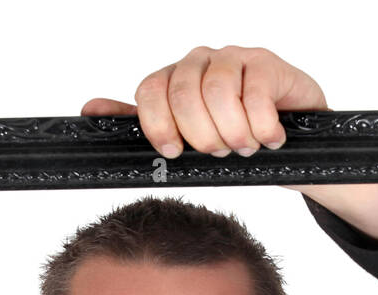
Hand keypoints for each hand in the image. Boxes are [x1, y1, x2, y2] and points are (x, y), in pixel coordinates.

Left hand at [81, 45, 327, 159]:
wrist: (288, 134)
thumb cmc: (232, 135)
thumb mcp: (184, 136)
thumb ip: (142, 123)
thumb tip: (90, 110)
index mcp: (174, 78)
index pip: (151, 91)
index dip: (158, 125)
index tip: (174, 152)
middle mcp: (199, 62)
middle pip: (183, 94)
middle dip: (201, 135)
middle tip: (219, 153)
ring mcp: (233, 58)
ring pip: (218, 93)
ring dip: (232, 132)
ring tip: (245, 147)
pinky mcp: (266, 63)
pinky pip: (255, 94)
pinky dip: (261, 126)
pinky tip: (269, 138)